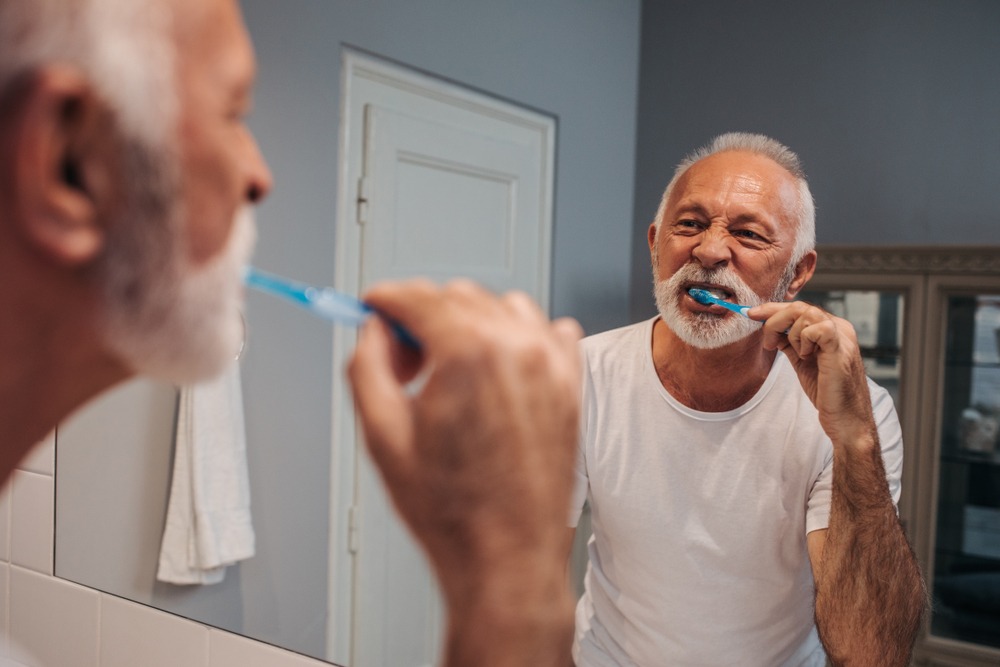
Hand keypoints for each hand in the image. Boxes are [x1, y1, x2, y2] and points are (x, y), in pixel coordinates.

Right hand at [347, 278, 582, 610]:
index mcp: (469, 354)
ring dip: (470, 324)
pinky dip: (519, 337)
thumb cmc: (454, 511)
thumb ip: (368, 365)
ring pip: (503, 307)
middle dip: (423, 318)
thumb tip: (374, 332)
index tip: (374, 307)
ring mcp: (551, 365)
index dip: (385, 300)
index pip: (418, 297)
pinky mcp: (571, 385)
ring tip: (452, 371)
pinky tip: (497, 372)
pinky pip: (547, 331)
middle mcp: (517, 349)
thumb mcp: (382, 435)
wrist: (508, 555)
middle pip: (458, 296)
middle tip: (405, 362)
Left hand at [749, 301, 875, 449]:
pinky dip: (805, 340)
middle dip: (774, 320)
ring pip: (806, 313)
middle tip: (767, 342)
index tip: (751, 314)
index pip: (799, 308)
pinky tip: (807, 356)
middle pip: (800, 307)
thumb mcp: (802, 362)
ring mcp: (842, 336)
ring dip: (791, 334)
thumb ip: (789, 344)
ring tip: (797, 355)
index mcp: (830, 329)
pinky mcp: (841, 348)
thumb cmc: (826, 393)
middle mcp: (839, 328)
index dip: (772, 309)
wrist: (844, 419)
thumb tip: (771, 330)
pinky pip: (818, 328)